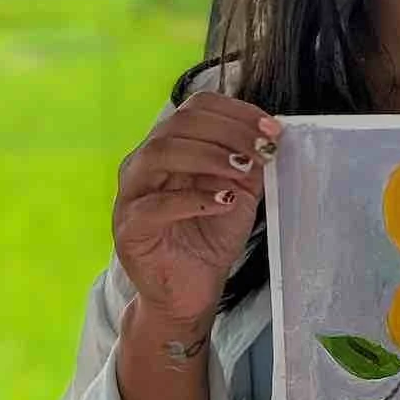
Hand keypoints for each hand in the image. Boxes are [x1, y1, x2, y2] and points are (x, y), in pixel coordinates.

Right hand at [113, 93, 279, 330]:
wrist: (190, 291)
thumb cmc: (210, 237)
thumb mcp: (239, 192)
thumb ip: (248, 163)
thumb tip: (269, 135)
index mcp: (170, 147)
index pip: (195, 108)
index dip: (236, 112)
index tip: (271, 129)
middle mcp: (144, 162)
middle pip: (178, 124)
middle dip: (228, 131)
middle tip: (262, 149)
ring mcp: (131, 193)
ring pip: (160, 153)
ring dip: (209, 156)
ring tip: (242, 170)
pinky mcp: (128, 227)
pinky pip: (155, 205)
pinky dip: (194, 199)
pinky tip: (224, 202)